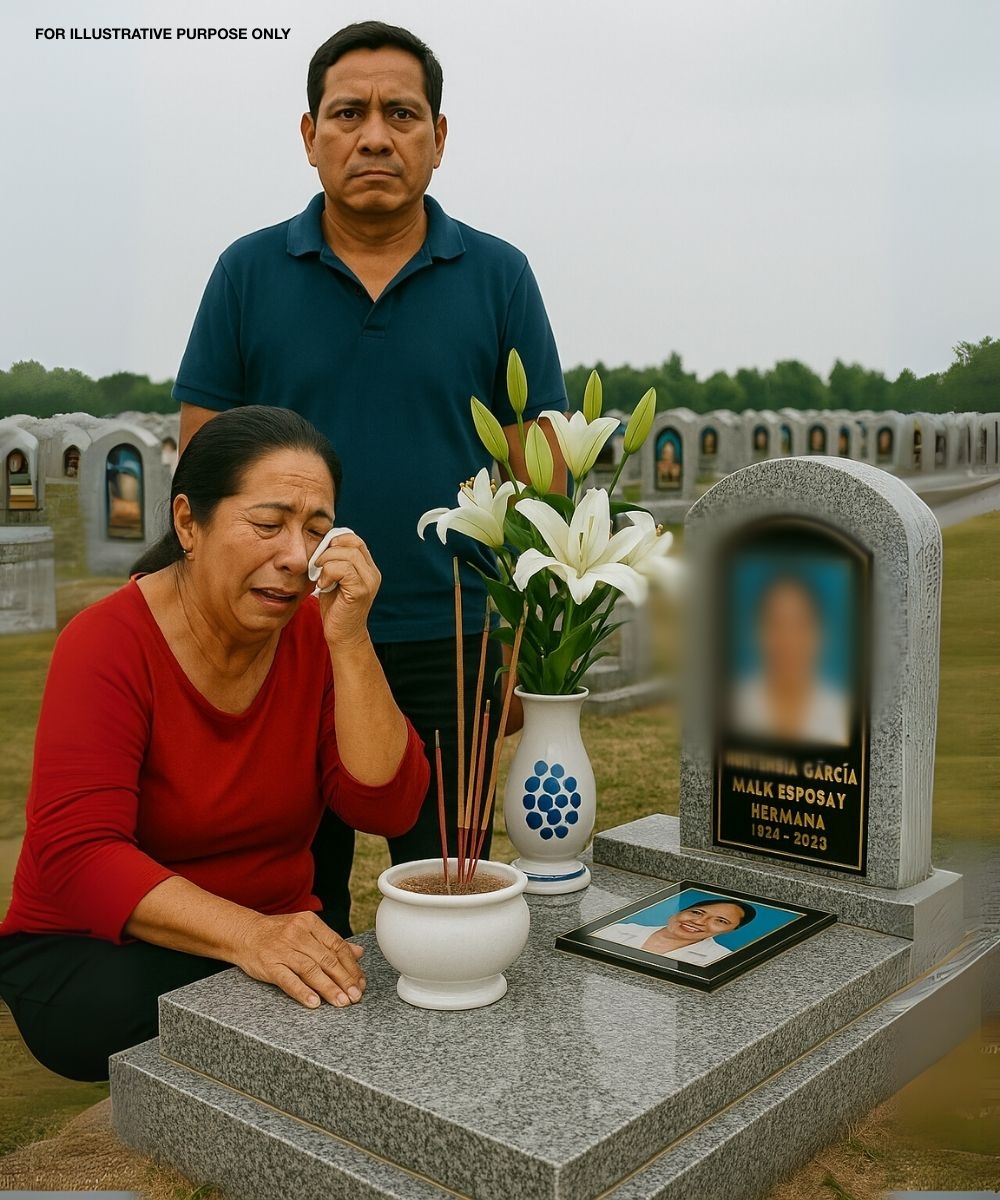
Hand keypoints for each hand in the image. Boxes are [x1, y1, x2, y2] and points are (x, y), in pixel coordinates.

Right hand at [236, 910, 365, 1008]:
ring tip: (341, 1002)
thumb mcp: (305, 930)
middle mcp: (298, 934)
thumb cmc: (277, 933)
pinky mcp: (269, 964)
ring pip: (311, 970)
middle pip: (327, 958)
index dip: (351, 965)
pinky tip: (314, 1002)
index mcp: (310, 923)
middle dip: (344, 979)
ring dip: (329, 988)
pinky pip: (288, 980)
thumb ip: (331, 941)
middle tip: (355, 996)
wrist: (243, 933)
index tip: (360, 982)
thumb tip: (359, 952)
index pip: (337, 945)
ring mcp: (283, 949)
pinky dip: (303, 991)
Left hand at [311, 533, 381, 648]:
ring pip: (347, 554)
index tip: (321, 553)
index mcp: (368, 568)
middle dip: (328, 550)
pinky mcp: (361, 591)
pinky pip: (344, 569)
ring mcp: (369, 581)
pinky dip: (328, 574)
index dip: (335, 540)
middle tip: (317, 565)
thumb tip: (322, 543)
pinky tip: (323, 586)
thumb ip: (334, 561)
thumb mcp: (335, 579)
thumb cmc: (335, 608)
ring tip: (320, 577)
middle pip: (352, 543)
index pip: (355, 540)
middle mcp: (372, 573)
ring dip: (327, 563)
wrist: (342, 634)